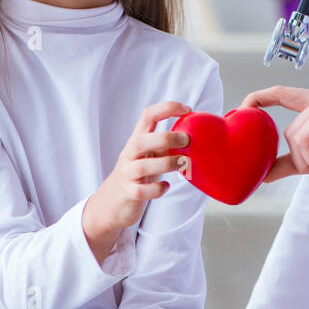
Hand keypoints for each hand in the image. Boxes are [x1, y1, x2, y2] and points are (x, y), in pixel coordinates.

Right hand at [85, 101, 192, 245]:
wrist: (113, 200)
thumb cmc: (139, 173)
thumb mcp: (151, 154)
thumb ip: (166, 145)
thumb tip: (195, 135)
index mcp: (137, 139)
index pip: (148, 115)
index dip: (167, 108)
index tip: (187, 109)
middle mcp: (130, 154)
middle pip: (141, 140)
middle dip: (166, 138)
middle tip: (187, 140)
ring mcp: (127, 174)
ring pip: (142, 166)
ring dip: (166, 163)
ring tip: (183, 163)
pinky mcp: (129, 193)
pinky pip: (141, 191)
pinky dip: (156, 189)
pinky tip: (166, 186)